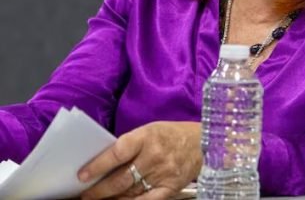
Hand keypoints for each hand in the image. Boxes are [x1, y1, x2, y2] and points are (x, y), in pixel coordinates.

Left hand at [78, 121, 201, 198]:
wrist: (203, 143)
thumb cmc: (172, 134)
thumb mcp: (151, 130)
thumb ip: (130, 145)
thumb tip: (104, 163)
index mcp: (148, 136)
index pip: (118, 152)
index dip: (98, 165)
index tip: (82, 175)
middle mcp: (155, 155)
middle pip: (121, 178)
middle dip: (99, 190)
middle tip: (85, 195)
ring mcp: (163, 173)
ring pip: (130, 193)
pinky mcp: (170, 188)